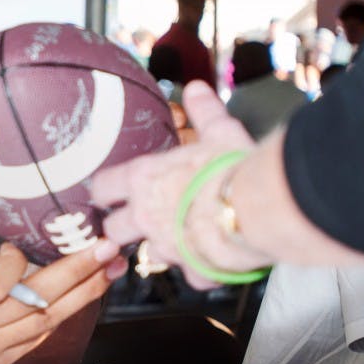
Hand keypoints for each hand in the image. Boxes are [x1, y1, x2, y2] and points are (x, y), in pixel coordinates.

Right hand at [0, 160, 122, 363]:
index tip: (15, 244)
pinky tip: (85, 292)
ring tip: (110, 267)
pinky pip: (39, 337)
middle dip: (77, 273)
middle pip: (34, 303)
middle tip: (106, 246)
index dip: (15, 263)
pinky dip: (63, 313)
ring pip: (45, 322)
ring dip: (82, 294)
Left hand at [90, 80, 262, 287]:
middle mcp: (146, 216)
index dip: (104, 192)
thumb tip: (196, 88)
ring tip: (183, 238)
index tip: (109, 193)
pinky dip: (201, 270)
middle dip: (122, 228)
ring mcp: (168, 246)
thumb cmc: (235, 165)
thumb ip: (203, 112)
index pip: (102, 189)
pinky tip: (213, 260)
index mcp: (144, 180)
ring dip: (164, 248)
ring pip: (151, 255)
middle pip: (113, 231)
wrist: (261, 205)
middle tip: (137, 221)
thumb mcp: (219, 132)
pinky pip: (191, 275)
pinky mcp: (193, 269)